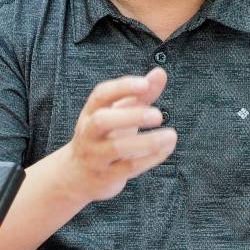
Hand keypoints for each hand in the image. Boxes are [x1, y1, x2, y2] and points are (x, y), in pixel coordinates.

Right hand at [63, 67, 176, 204]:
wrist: (78, 175)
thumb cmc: (104, 136)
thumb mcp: (119, 112)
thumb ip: (141, 94)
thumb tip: (161, 73)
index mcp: (91, 112)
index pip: (102, 95)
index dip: (122, 87)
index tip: (145, 83)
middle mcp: (89, 132)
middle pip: (102, 121)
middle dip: (131, 116)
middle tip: (158, 115)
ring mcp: (95, 156)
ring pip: (116, 148)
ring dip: (146, 142)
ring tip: (171, 135)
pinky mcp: (106, 176)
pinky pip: (128, 168)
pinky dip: (149, 159)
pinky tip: (167, 149)